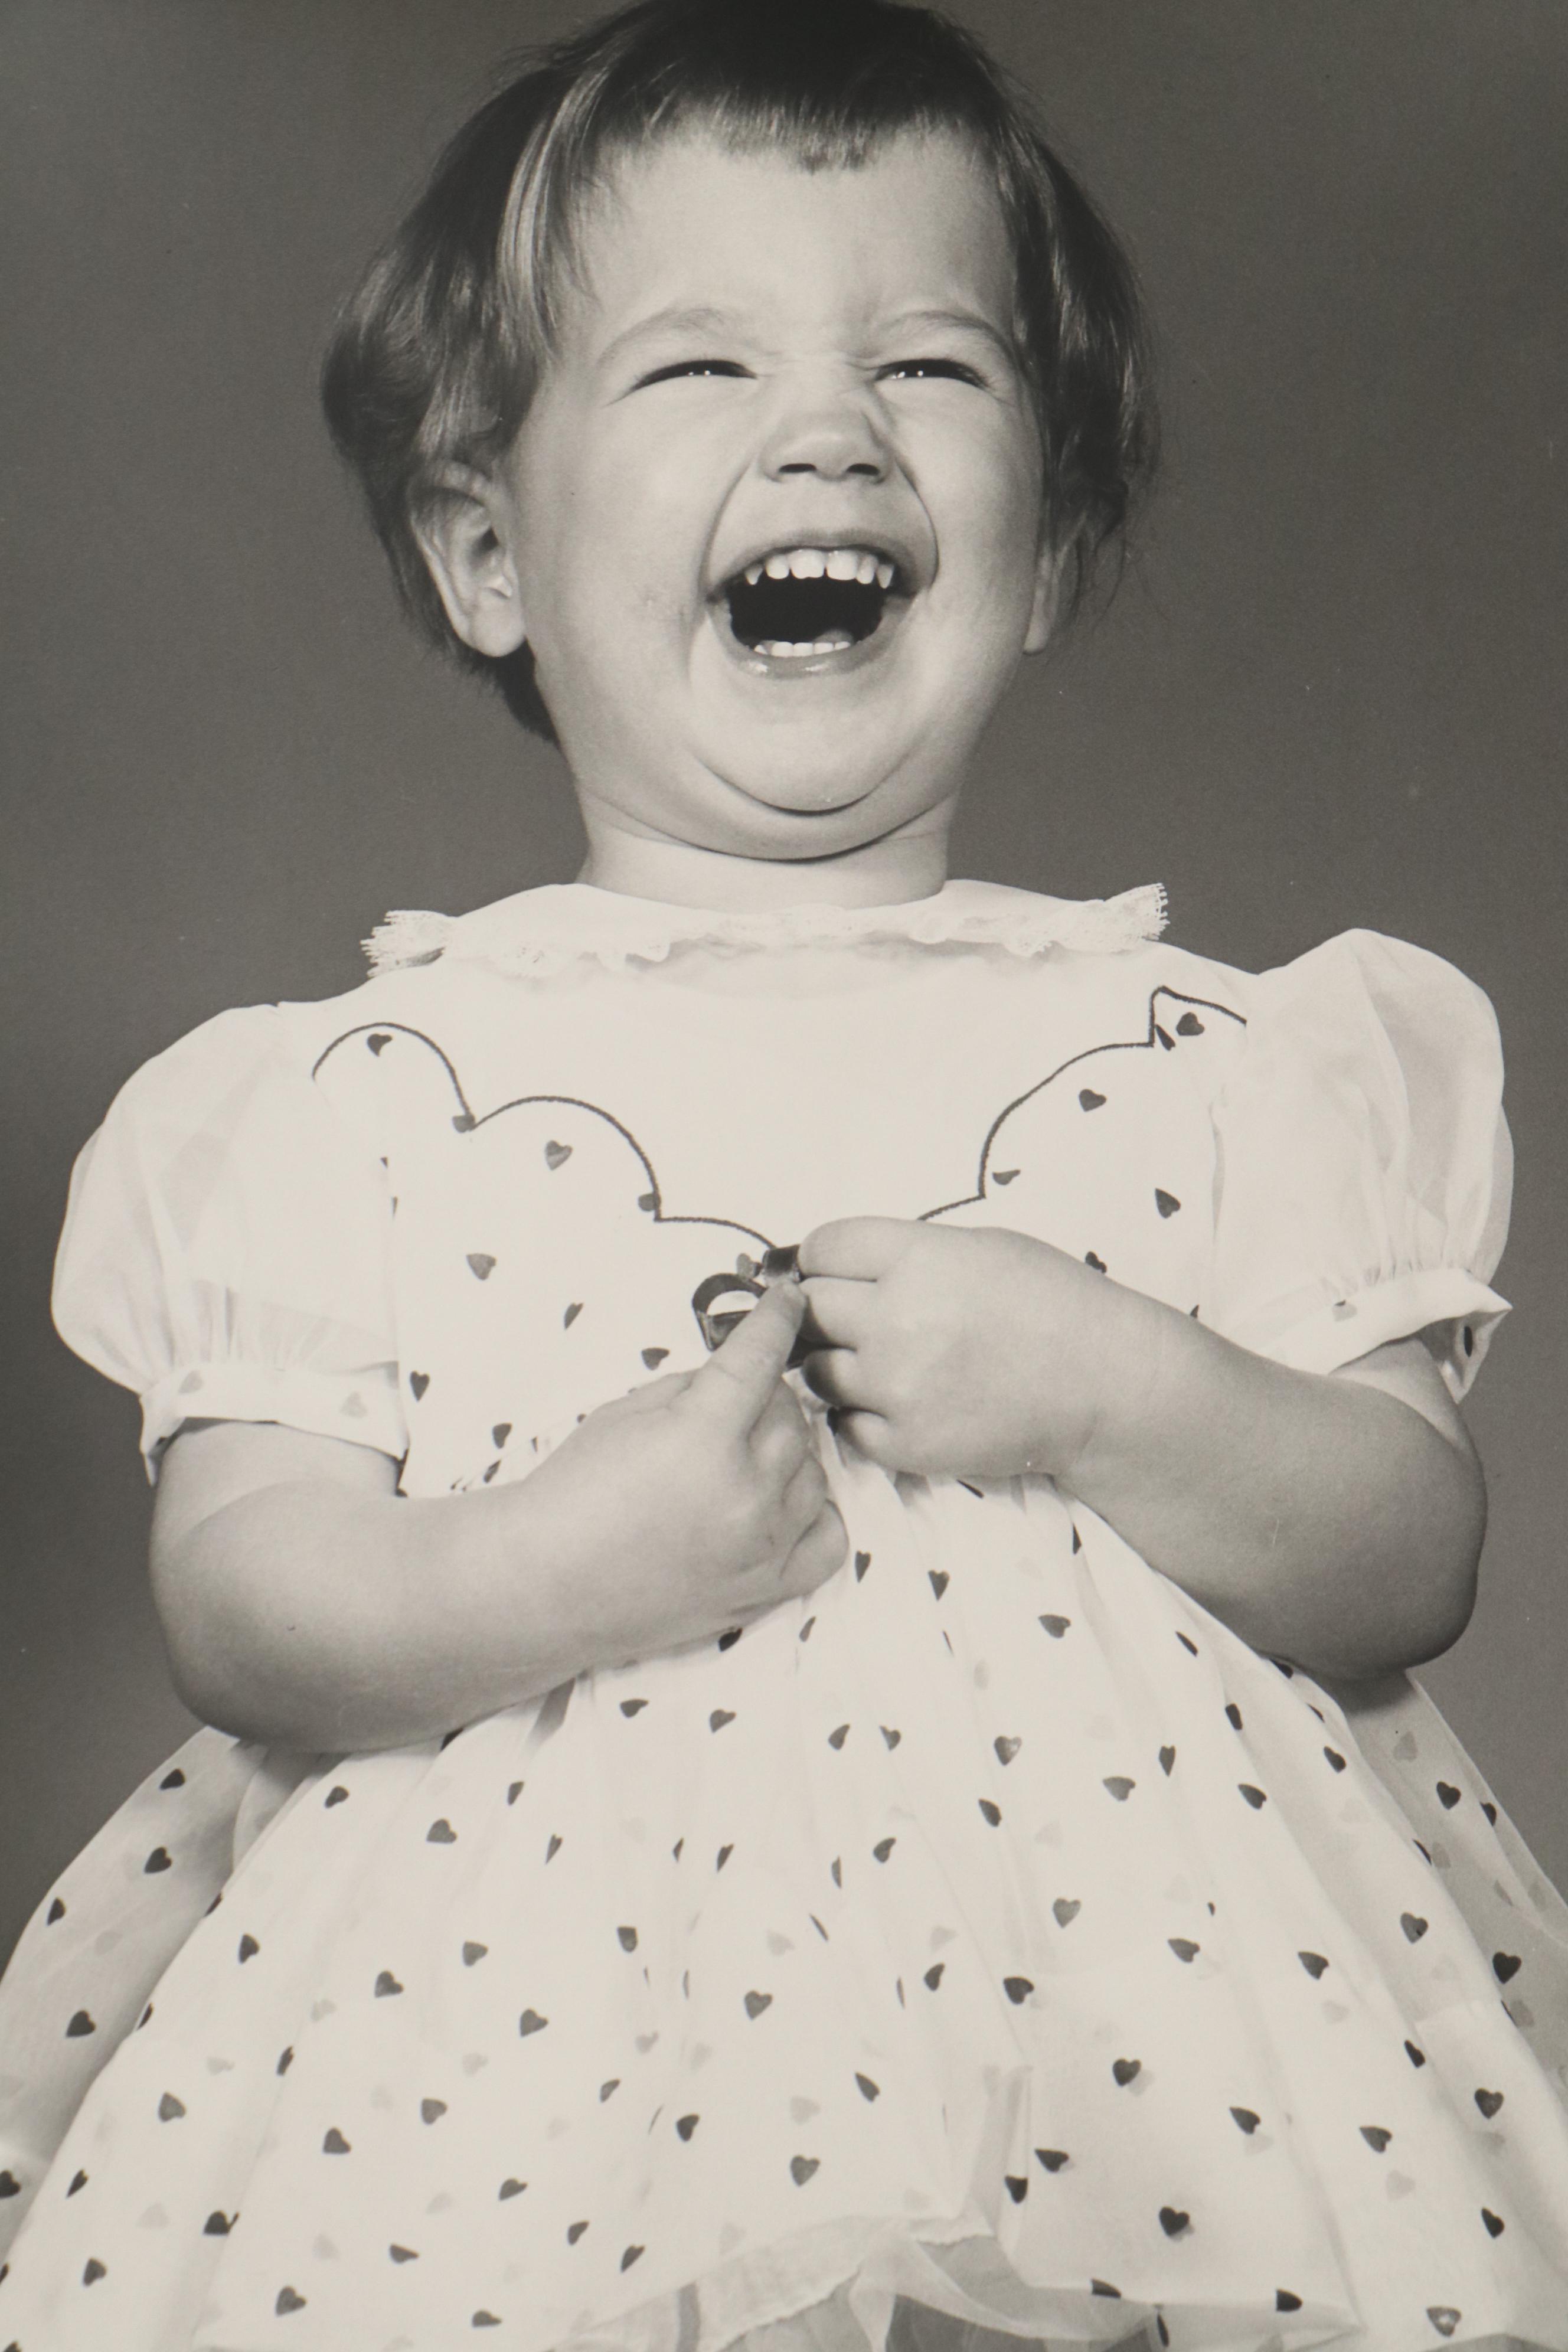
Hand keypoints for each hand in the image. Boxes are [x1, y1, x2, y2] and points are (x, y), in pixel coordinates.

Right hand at [526, 1280, 847, 1663]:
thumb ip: (694, 1387)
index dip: (777, 1318)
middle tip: (736, 1400)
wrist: (545, 1584)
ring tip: (744, 1455)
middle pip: (792, 1416)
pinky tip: (782, 1501)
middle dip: (769, 1395)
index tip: (788, 1298)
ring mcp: (762, 1545)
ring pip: (813, 1471)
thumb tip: (740, 1373)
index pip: (760, 1357)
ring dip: (787, 1452)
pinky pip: (828, 1538)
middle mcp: (744, 1492)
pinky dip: (814, 1511)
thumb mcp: (625, 1412)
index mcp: (703, 1437)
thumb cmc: (574, 1493)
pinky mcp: (767, 1589)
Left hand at [798, 1217, 1142, 1480]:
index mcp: (918, 1260)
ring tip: (888, 1359)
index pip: (820, 1247)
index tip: (832, 1269)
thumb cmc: (1051, 1304)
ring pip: (818, 1370)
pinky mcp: (906, 1444)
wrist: (1105, 1384)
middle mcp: (898, 1322)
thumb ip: (901, 1252)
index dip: (821, 1257)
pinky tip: (905, 1399)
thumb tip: (829, 1265)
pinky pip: (846, 1423)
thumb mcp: (978, 1246)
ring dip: (840, 1362)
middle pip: (808, 1308)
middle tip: (853, 1315)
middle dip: (824, 1307)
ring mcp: (898, 1389)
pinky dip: (865, 1413)